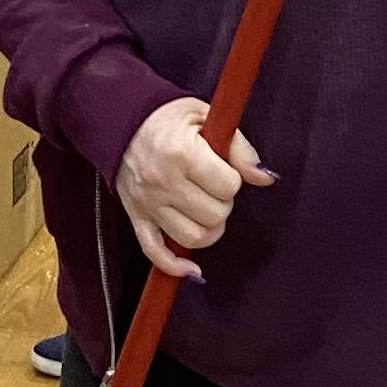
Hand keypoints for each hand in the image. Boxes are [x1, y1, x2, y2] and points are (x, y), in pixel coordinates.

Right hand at [116, 97, 274, 280]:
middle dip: (223, 203)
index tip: (224, 169)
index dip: (233, 179)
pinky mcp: (136, 217)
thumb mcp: (206, 117)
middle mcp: (162, 182)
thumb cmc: (168, 118)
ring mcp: (147, 203)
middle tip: (214, 187)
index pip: (228, 185)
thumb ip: (239, 148)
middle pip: (214, 215)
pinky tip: (193, 269)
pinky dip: (175, 266)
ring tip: (206, 210)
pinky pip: (155, 253)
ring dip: (209, 229)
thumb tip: (264, 177)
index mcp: (181, 153)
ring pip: (192, 238)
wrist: (121, 121)